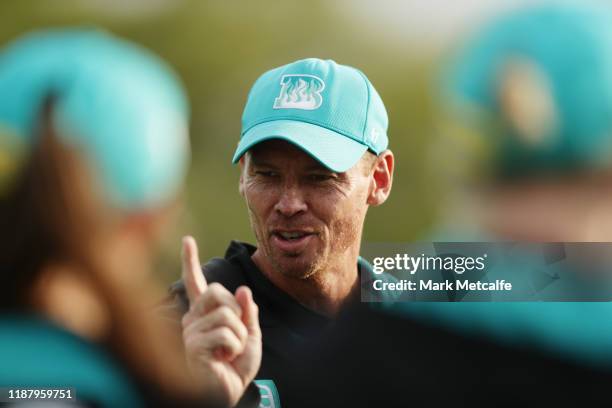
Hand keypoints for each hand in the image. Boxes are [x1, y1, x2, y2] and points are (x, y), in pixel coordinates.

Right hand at [181, 236, 261, 406]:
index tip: (187, 240)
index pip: (196, 283)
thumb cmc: (236, 366)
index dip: (190, 261)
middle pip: (218, 291)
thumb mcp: (250, 334)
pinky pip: (226, 333)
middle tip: (234, 337)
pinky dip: (235, 347)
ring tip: (229, 353)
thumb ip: (247, 312)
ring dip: (238, 336)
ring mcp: (190, 331)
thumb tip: (242, 289)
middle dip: (236, 311)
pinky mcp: (192, 346)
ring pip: (226, 314)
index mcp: (204, 313)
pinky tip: (223, 360)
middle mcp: (192, 318)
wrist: (227, 392)